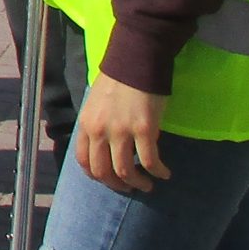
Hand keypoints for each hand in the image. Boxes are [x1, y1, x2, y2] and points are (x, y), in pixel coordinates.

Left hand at [76, 73, 171, 193]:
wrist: (135, 61)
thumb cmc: (117, 80)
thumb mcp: (96, 104)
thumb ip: (98, 124)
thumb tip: (105, 144)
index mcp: (86, 124)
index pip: (83, 161)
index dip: (97, 176)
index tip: (109, 180)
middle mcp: (99, 131)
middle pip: (102, 171)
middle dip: (117, 185)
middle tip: (129, 188)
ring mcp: (120, 131)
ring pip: (125, 171)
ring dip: (137, 183)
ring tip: (148, 185)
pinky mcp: (143, 129)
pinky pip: (149, 161)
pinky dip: (158, 172)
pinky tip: (165, 174)